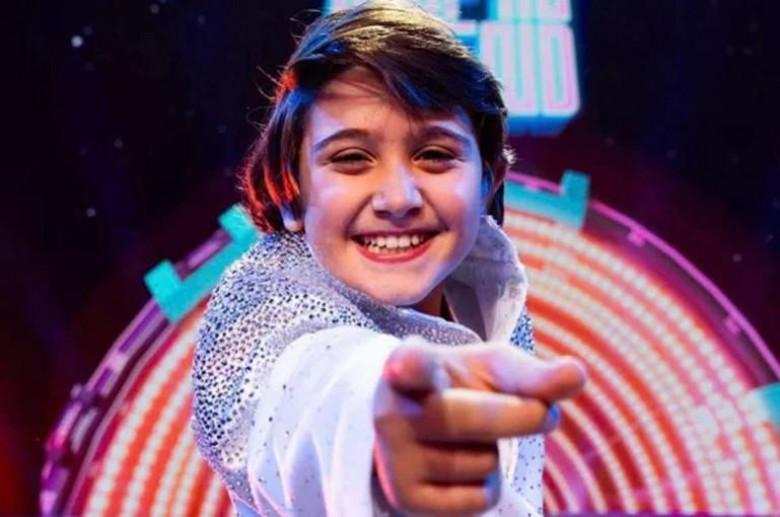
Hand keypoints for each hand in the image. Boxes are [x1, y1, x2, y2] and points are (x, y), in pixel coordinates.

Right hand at [372, 339, 585, 515]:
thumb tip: (576, 374)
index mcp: (409, 365)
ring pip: (486, 462)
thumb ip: (534, 374)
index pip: (409, 365)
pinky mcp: (406, 499)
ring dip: (495, 453)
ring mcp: (395, 459)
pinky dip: (487, 485)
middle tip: (540, 412)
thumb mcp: (494, 371)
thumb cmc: (461, 387)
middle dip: (524, 416)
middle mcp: (392, 411)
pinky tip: (461, 468)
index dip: (411, 366)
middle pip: (481, 419)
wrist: (415, 427)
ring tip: (466, 440)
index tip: (405, 367)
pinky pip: (480, 498)